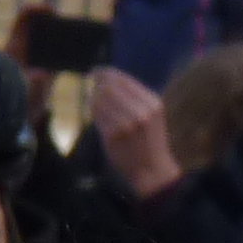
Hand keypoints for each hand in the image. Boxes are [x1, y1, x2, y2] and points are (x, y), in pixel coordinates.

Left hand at [93, 70, 183, 197]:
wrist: (152, 170)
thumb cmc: (149, 141)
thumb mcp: (151, 114)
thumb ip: (135, 97)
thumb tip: (108, 79)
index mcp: (152, 102)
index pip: (123, 79)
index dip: (107, 73)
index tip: (97, 71)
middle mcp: (141, 111)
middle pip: (109, 87)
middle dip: (96, 82)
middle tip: (90, 82)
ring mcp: (127, 123)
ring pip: (100, 100)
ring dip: (93, 97)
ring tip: (92, 97)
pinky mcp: (113, 135)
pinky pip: (97, 116)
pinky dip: (93, 111)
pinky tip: (93, 111)